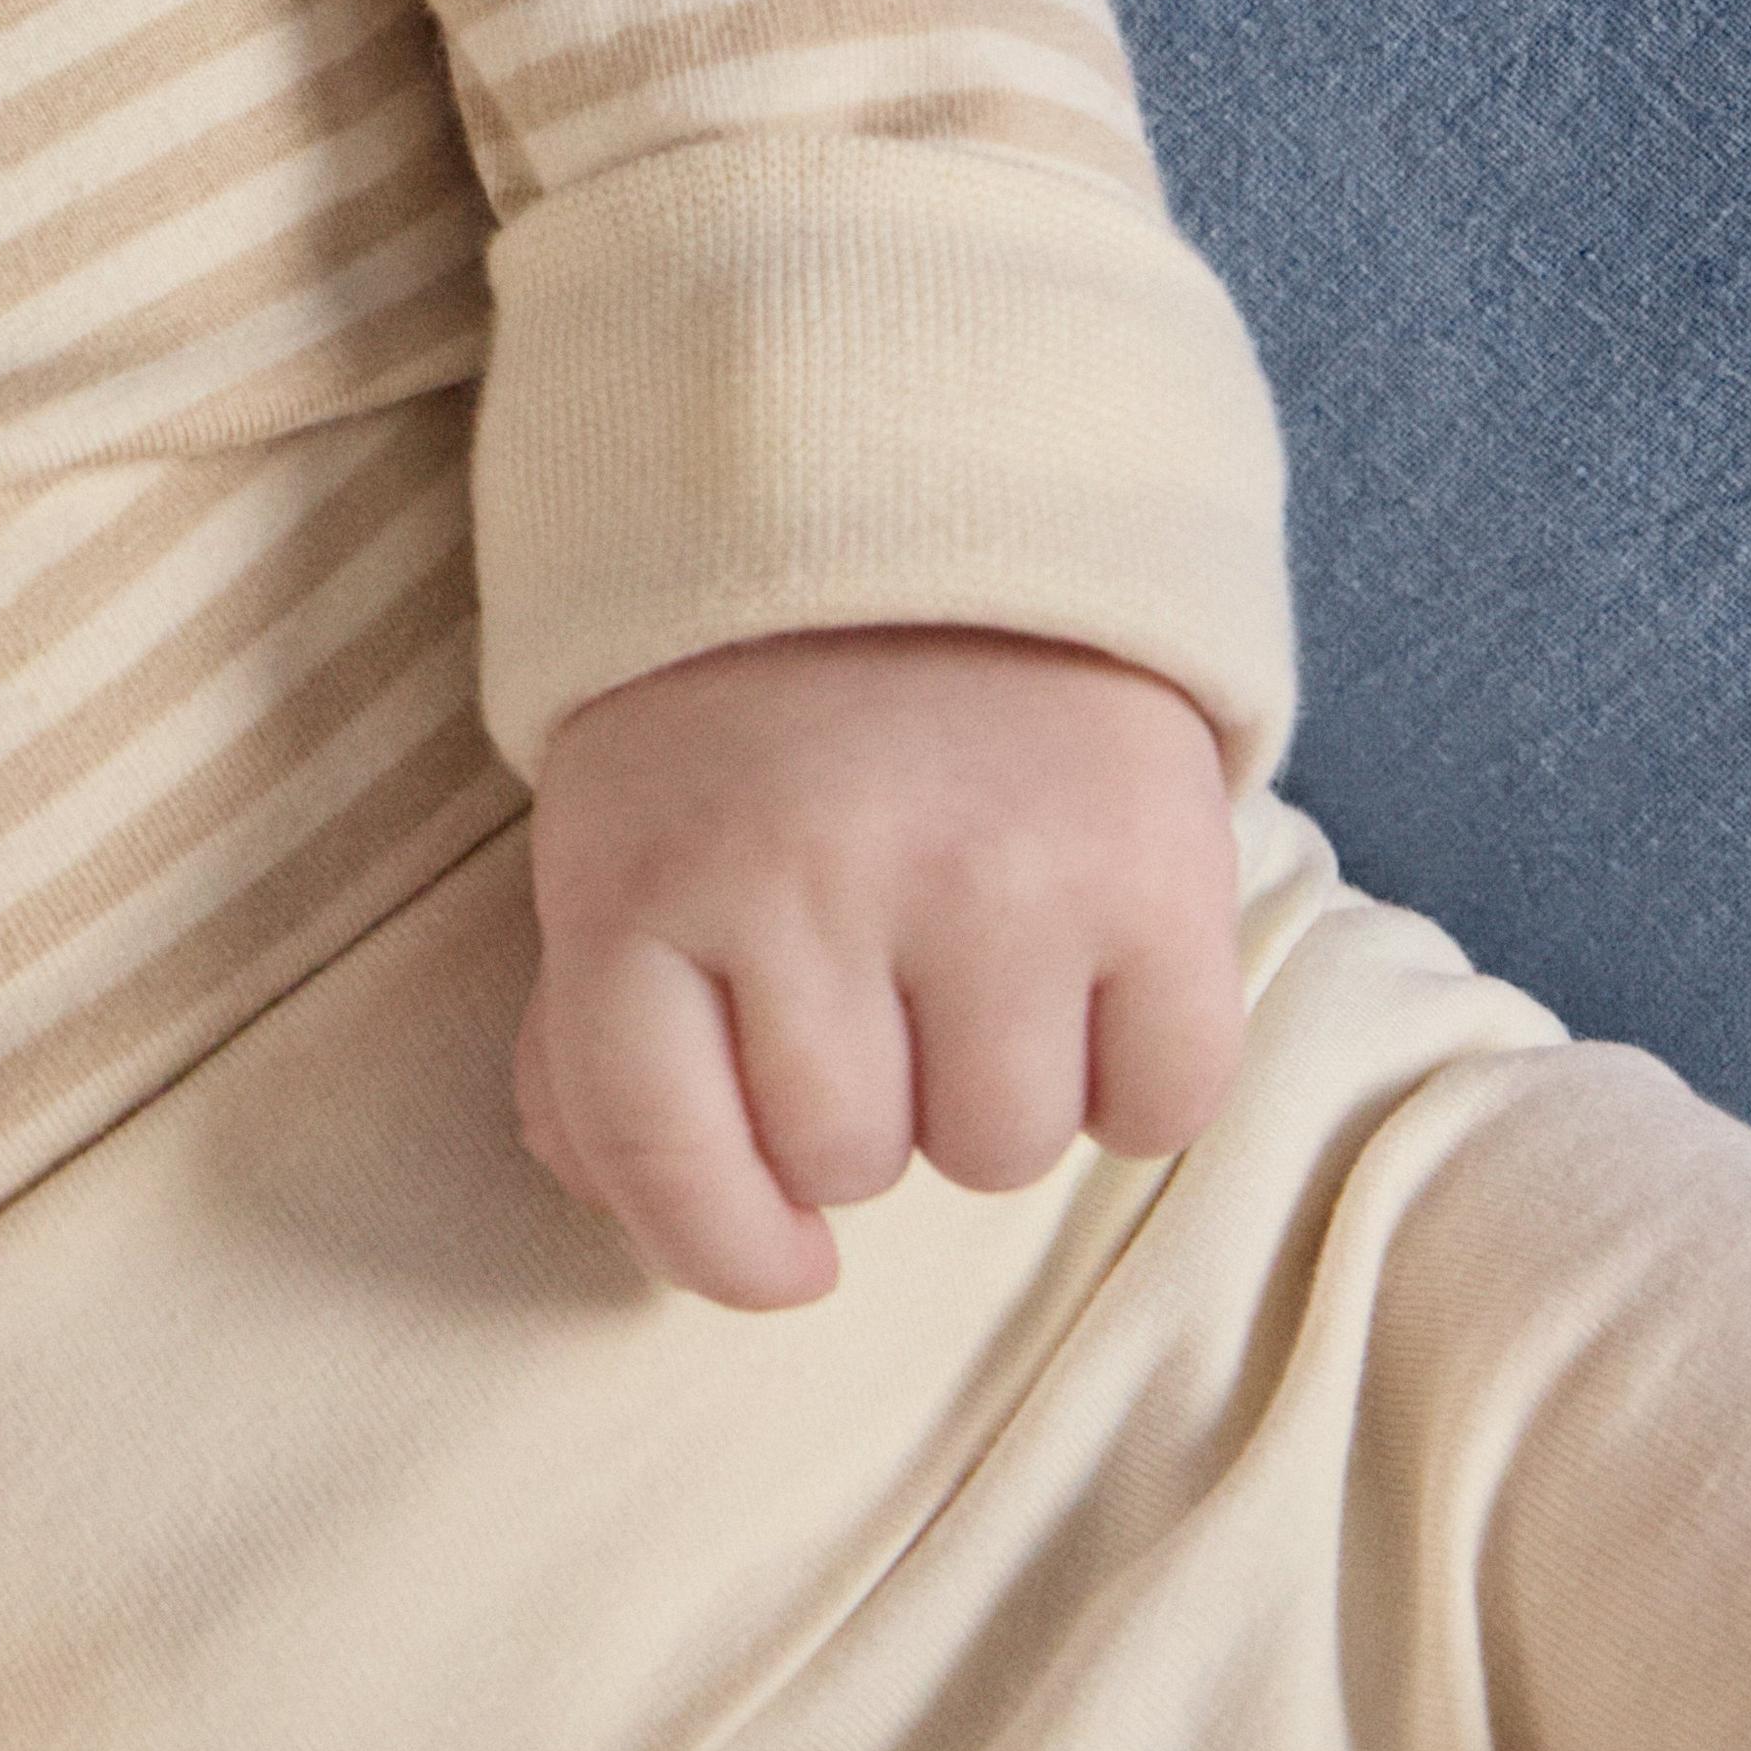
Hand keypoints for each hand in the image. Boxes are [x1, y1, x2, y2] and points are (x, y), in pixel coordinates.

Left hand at [515, 627, 1246, 1307]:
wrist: (926, 495)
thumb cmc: (746, 714)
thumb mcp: (617, 841)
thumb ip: (593, 1042)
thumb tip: (643, 1220)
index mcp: (639, 880)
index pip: (662, 1162)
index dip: (723, 1246)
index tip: (780, 1255)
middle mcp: (808, 885)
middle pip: (849, 1165)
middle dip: (863, 1106)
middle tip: (874, 973)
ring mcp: (992, 881)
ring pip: (998, 1153)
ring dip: (991, 1088)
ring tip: (976, 949)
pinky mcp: (1154, 874)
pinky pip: (1157, 1109)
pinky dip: (1135, 1074)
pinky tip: (1091, 967)